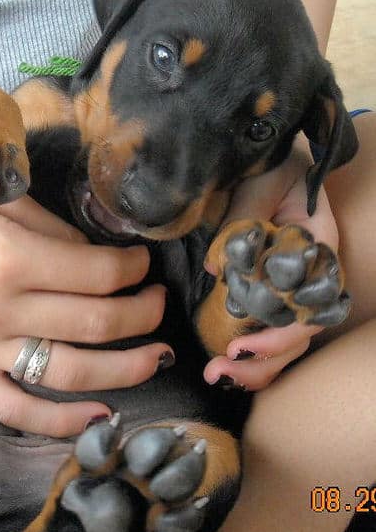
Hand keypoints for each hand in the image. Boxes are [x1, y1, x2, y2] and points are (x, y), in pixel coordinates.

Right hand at [0, 175, 170, 437]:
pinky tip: (101, 413)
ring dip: (125, 368)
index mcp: (7, 257)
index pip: (98, 274)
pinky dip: (62, 420)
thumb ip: (52, 232)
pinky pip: (17, 410)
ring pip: (70, 372)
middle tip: (157, 303)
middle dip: (142, 314)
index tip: (141, 264)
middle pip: (95, 324)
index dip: (133, 269)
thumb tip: (100, 262)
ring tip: (156, 355)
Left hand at [203, 138, 338, 389]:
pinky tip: (224, 367)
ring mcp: (286, 286)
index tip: (240, 348)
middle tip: (219, 372)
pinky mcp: (264, 290)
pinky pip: (266, 328)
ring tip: (216, 377)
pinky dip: (250, 353)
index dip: (280, 335)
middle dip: (262, 361)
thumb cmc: (270, 162)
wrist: (264, 154)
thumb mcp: (263, 178)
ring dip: (255, 366)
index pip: (309, 306)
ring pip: (285, 339)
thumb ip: (245, 216)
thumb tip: (216, 267)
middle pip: (298, 334)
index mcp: (316, 249)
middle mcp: (306, 275)